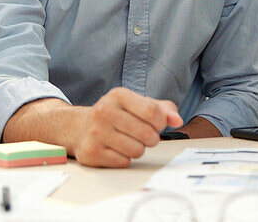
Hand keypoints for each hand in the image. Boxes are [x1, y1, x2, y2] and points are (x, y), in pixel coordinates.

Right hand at [68, 87, 182, 167]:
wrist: (80, 127)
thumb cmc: (116, 115)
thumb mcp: (138, 105)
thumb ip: (162, 110)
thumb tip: (177, 120)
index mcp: (118, 95)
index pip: (152, 112)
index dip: (161, 123)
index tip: (157, 124)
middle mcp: (104, 111)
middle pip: (147, 134)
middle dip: (151, 139)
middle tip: (142, 136)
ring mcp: (95, 132)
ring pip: (136, 151)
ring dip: (137, 149)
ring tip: (127, 141)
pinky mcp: (90, 152)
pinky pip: (123, 162)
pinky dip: (124, 159)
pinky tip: (115, 149)